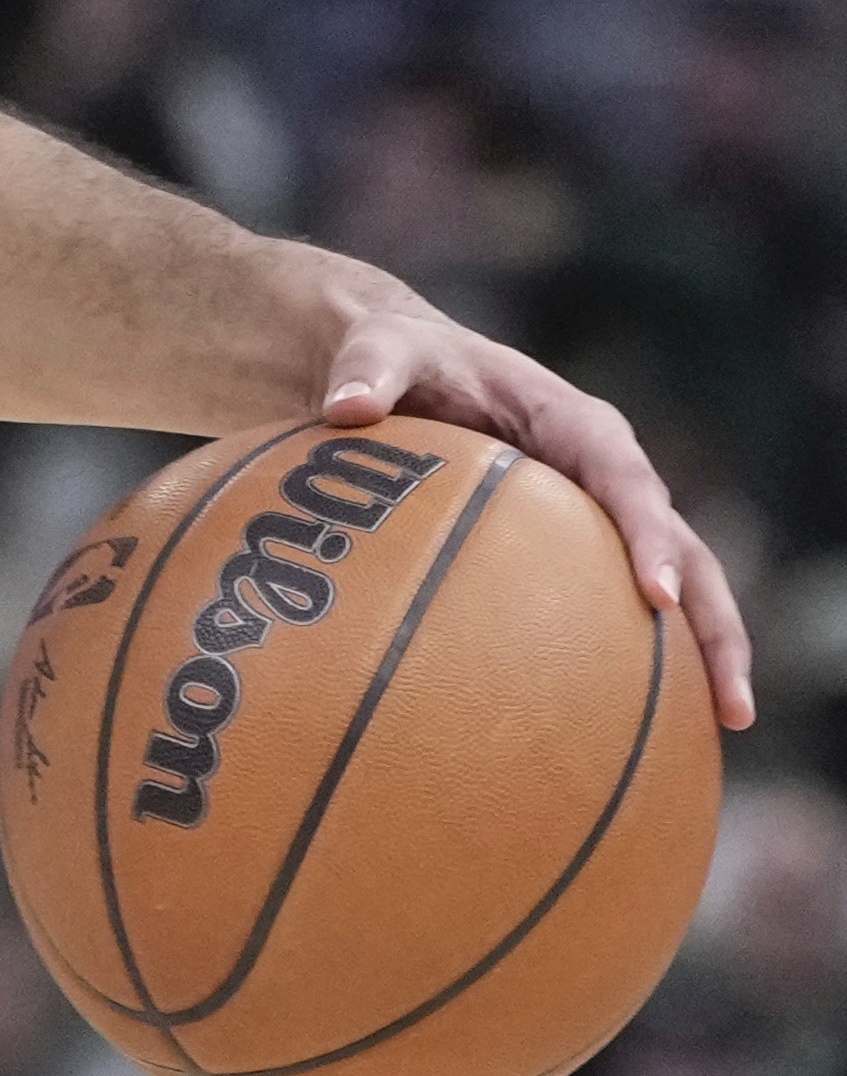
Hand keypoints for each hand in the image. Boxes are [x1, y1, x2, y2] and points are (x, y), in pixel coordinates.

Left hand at [319, 302, 756, 728]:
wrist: (409, 367)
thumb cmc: (402, 359)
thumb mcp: (382, 348)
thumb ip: (368, 370)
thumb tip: (345, 408)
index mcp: (575, 424)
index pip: (625, 477)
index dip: (647, 534)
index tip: (656, 594)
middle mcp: (606, 473)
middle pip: (682, 548)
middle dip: (712, 619)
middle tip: (730, 700)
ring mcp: (600, 517)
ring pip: (674, 586)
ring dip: (704, 652)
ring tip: (727, 725)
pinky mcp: (578, 551)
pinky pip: (615, 606)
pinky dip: (638, 658)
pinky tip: (637, 727)